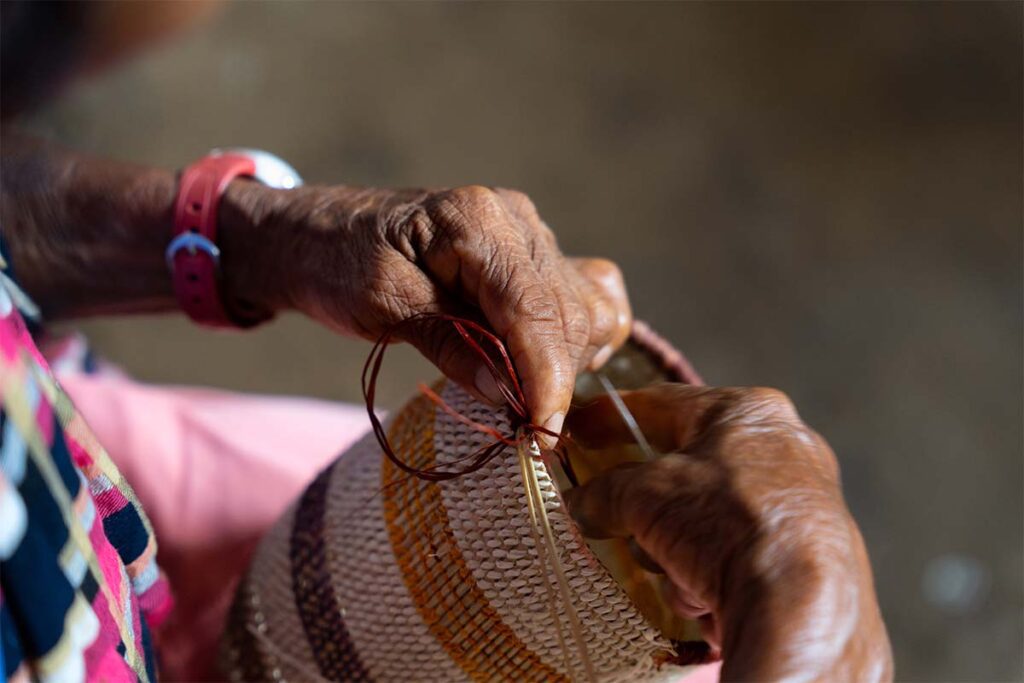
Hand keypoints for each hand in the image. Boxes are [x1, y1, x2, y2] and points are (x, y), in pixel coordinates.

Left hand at [220, 183, 631, 434]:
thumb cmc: (340, 264)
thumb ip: (447, 342)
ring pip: (588, 311)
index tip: (541, 435)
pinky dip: (577, 338)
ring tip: (519, 392)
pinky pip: (589, 299)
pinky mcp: (539, 256)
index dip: (544, 376)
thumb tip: (506, 392)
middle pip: (568, 315)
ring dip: (565, 361)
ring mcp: (535, 235)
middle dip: (550, 379)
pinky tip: (539, 362)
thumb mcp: (379, 306)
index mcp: (477, 220)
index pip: (532, 308)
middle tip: (519, 430)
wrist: (326, 235)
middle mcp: (519, 220)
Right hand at [563, 384, 891, 681]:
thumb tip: (583, 503)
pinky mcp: (810, 556)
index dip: (614, 415)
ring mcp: (802, 503)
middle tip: (625, 525)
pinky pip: (736, 555)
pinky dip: (711, 578)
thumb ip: (606, 492)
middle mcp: (785, 448)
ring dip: (679, 553)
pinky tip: (709, 599)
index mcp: (747, 412)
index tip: (583, 427)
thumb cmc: (725, 523)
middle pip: (687, 470)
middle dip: (651, 508)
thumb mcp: (642, 496)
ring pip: (707, 520)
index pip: (664, 403)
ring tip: (678, 574)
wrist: (799, 603)